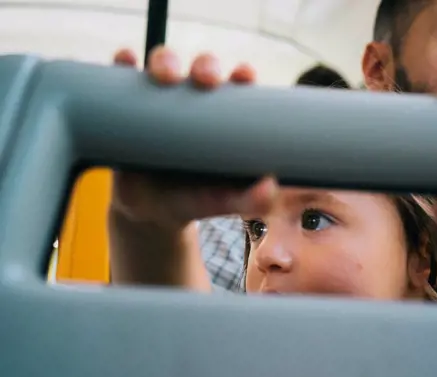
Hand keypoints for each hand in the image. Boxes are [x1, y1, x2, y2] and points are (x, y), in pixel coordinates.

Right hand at [109, 46, 278, 230]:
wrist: (151, 213)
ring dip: (166, 60)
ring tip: (164, 75)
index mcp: (223, 116)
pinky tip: (126, 60)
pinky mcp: (129, 104)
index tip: (244, 76)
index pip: (237, 86)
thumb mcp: (224, 202)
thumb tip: (270, 187)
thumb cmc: (196, 199)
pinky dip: (124, 63)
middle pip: (203, 69)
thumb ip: (251, 200)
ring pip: (165, 65)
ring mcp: (160, 99)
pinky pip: (124, 76)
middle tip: (206, 79)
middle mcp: (194, 101)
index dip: (242, 74)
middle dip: (206, 65)